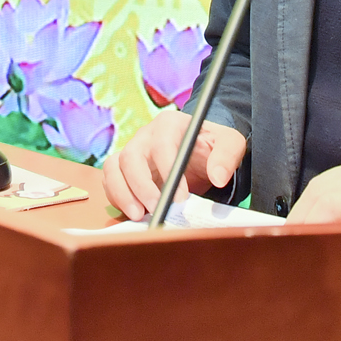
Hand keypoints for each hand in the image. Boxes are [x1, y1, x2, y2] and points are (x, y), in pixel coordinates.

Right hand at [102, 108, 247, 220]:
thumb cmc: (213, 145)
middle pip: (130, 156)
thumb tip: (218, 177)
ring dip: (121, 193)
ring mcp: (131, 152)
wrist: (200, 150)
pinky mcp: (124, 171)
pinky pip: (110, 182)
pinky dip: (117, 199)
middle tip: (156, 209)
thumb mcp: (230, 144)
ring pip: (113, 168)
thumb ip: (227, 157)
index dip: (167, 170)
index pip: (162, 145)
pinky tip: (135, 214)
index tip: (181, 198)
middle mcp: (145, 136)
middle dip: (140, 186)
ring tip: (138, 216)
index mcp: (169, 125)